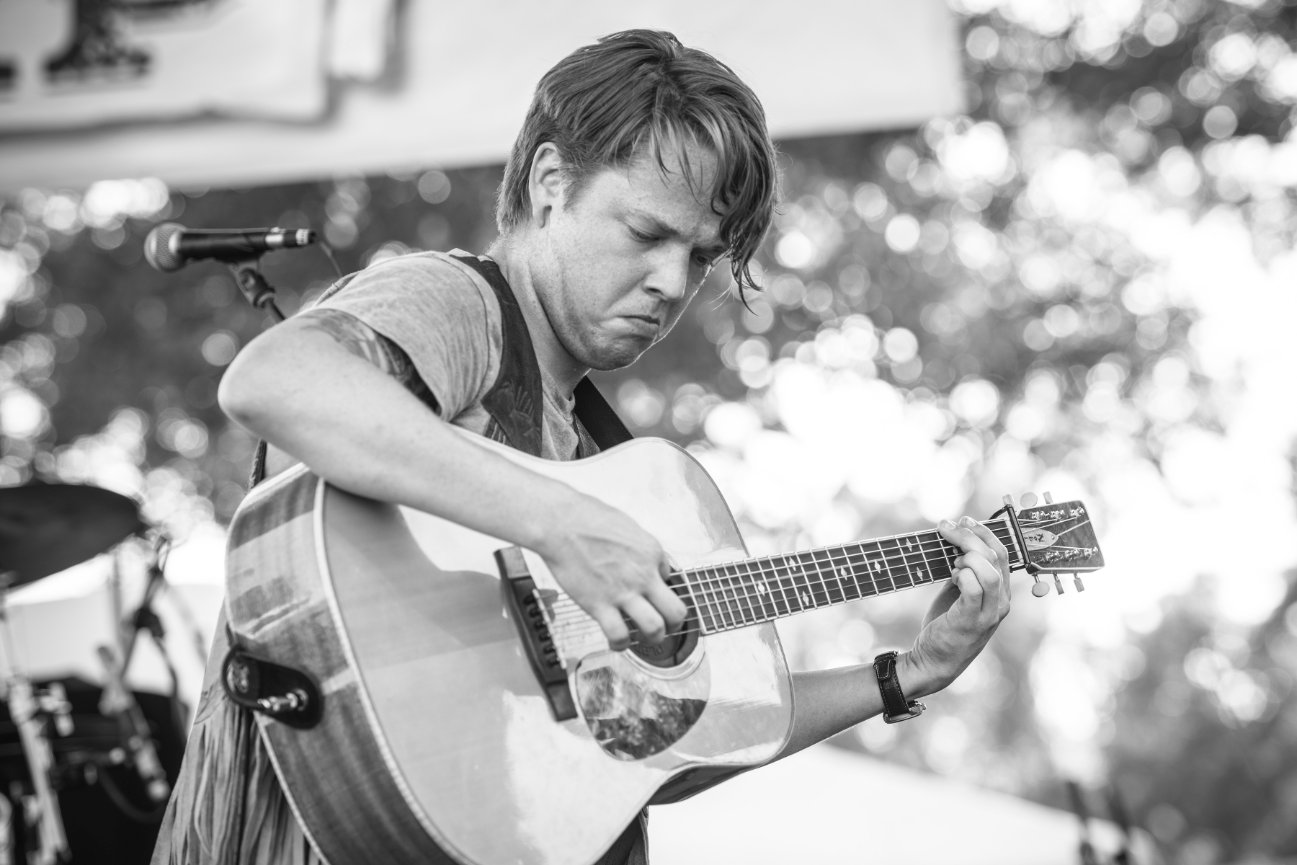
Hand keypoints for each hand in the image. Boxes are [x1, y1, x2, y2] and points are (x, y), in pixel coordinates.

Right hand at [533, 493, 686, 650]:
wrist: (561, 523)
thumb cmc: (587, 518)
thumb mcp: (628, 525)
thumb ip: (642, 547)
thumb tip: (650, 562)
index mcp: (651, 553)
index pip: (670, 577)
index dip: (660, 586)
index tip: (650, 592)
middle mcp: (643, 575)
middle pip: (676, 611)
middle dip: (673, 623)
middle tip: (665, 624)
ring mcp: (622, 592)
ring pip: (654, 628)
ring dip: (653, 637)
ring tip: (644, 637)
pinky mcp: (599, 605)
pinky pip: (619, 635)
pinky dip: (620, 645)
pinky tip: (616, 642)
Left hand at [903, 515, 1011, 695]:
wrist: (934, 661)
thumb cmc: (945, 624)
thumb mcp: (958, 593)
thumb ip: (964, 571)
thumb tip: (956, 540)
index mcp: (1001, 593)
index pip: (1003, 553)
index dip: (984, 532)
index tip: (964, 519)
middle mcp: (1001, 602)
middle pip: (995, 557)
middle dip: (970, 536)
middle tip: (946, 528)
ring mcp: (989, 614)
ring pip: (990, 572)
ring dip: (967, 557)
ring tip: (951, 561)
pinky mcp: (972, 621)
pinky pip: (974, 589)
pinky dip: (962, 575)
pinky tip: (951, 576)